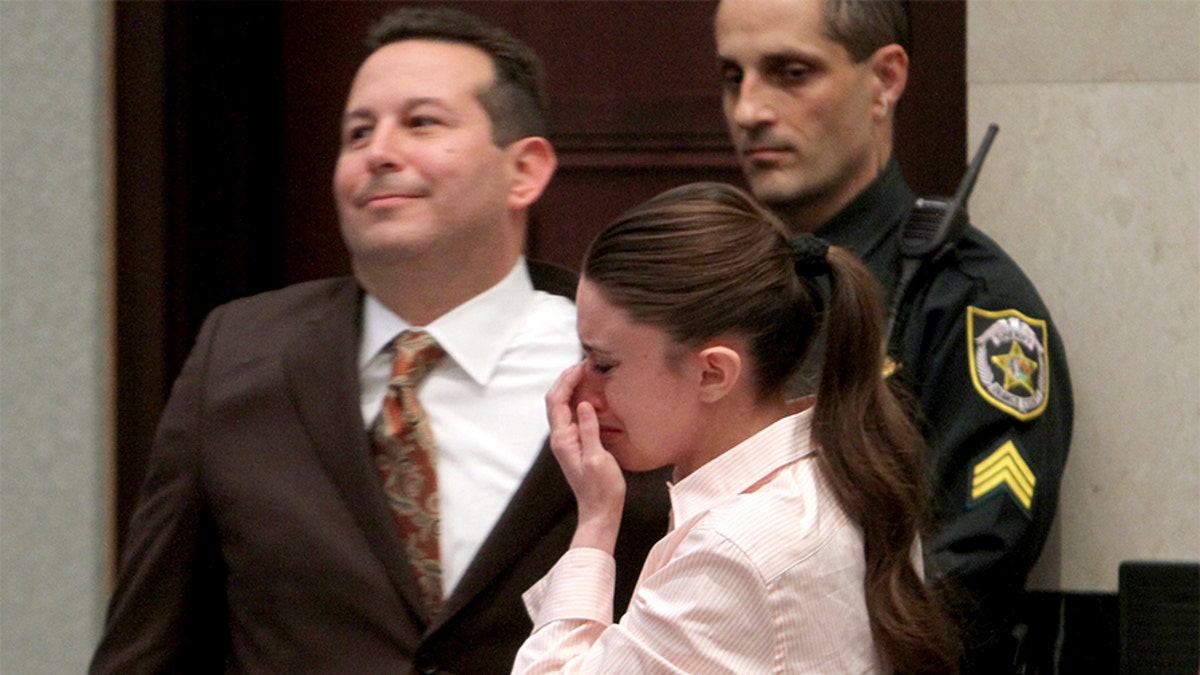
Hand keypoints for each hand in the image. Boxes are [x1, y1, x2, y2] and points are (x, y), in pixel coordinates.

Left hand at [546, 364, 624, 552]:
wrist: (600, 512)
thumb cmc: (601, 489)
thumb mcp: (598, 458)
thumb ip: (589, 430)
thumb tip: (584, 403)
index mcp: (563, 439)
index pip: (556, 401)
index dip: (566, 380)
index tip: (582, 366)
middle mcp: (560, 438)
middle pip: (556, 400)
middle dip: (567, 380)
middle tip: (585, 365)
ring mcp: (567, 441)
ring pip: (563, 407)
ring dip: (572, 389)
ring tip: (589, 375)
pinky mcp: (576, 445)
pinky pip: (572, 417)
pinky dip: (579, 401)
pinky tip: (592, 397)